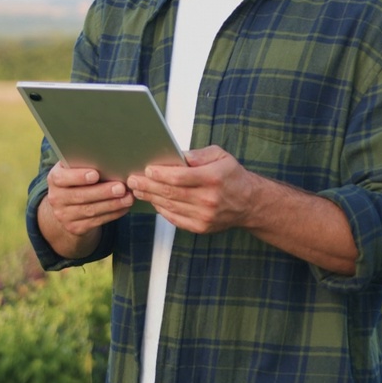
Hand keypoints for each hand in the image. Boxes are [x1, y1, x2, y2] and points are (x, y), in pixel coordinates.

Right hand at [42, 163, 132, 243]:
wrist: (67, 206)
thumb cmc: (77, 178)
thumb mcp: (74, 169)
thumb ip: (84, 163)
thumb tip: (109, 159)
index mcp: (54, 178)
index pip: (62, 178)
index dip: (78, 177)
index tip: (95, 174)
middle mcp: (56, 198)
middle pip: (80, 196)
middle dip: (103, 192)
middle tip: (121, 187)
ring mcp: (64, 215)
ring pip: (90, 210)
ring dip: (112, 204)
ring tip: (128, 198)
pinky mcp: (74, 227)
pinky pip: (96, 221)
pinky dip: (112, 214)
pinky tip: (124, 207)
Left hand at [126, 145, 256, 234]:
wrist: (249, 203)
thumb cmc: (232, 176)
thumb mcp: (221, 156)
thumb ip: (199, 155)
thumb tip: (177, 156)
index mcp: (213, 178)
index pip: (180, 177)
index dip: (161, 174)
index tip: (147, 169)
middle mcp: (208, 199)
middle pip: (171, 193)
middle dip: (148, 185)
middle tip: (133, 179)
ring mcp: (204, 216)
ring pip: (170, 206)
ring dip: (151, 197)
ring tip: (138, 189)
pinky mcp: (201, 227)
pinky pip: (175, 218)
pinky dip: (162, 210)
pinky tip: (153, 201)